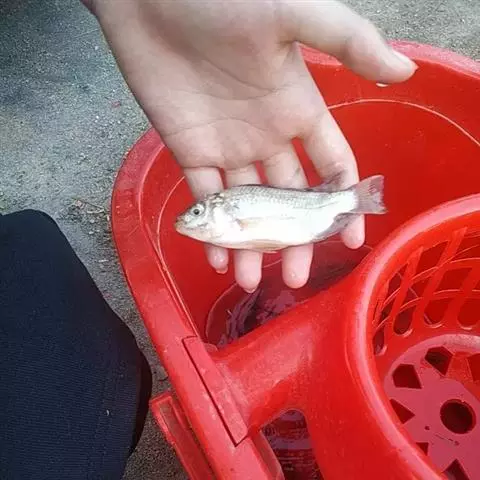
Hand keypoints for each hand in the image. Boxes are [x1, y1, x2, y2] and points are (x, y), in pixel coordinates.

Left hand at [87, 0, 416, 291]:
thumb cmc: (224, 1)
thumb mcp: (292, 15)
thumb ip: (347, 41)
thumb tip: (403, 72)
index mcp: (298, 110)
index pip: (331, 167)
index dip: (342, 203)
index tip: (350, 240)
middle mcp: (267, 136)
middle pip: (288, 201)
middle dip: (293, 240)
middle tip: (296, 279)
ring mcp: (229, 148)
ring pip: (246, 208)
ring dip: (251, 246)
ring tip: (252, 282)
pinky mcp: (190, 151)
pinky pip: (206, 200)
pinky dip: (211, 230)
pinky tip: (218, 259)